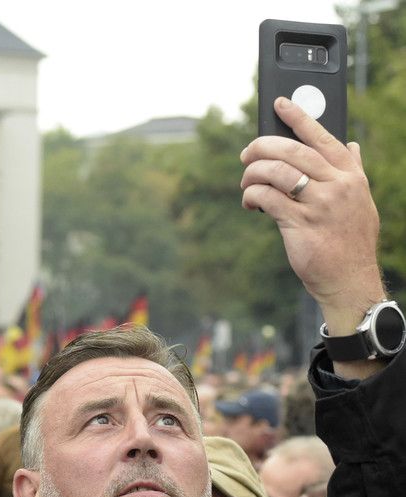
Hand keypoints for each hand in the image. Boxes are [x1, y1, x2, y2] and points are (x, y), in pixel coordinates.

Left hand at [240, 97, 383, 336]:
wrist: (349, 280)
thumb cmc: (351, 242)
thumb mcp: (361, 202)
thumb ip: (354, 172)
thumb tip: (351, 146)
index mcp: (350, 175)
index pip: (322, 137)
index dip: (298, 117)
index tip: (279, 104)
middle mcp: (336, 186)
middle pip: (292, 151)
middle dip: (262, 147)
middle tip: (247, 153)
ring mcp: (318, 205)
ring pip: (276, 172)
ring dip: (253, 173)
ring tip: (246, 183)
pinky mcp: (299, 225)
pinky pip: (267, 198)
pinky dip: (252, 195)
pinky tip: (250, 202)